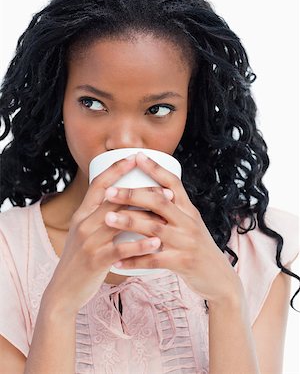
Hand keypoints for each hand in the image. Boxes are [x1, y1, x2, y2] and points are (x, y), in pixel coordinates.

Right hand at [44, 155, 168, 314]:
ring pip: (120, 221)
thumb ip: (98, 216)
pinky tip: (156, 242)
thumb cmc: (80, 259)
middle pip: (115, 199)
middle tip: (165, 189)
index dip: (117, 169)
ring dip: (146, 215)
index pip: (99, 183)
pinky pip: (121, 250)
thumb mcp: (83, 232)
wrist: (62, 291)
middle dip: (142, 191)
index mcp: (82, 213)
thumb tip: (121, 199)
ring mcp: (89, 242)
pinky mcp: (95, 261)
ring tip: (167, 211)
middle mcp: (84, 223)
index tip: (135, 157)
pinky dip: (140, 245)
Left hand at [104, 152, 242, 303]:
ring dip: (129, 222)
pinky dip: (134, 260)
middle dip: (132, 194)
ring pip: (154, 228)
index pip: (173, 182)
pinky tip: (117, 261)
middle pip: (159, 201)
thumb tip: (150, 192)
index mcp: (188, 209)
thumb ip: (173, 210)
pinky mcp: (182, 263)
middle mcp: (188, 222)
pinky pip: (154, 260)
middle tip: (109, 191)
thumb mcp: (191, 224)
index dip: (155, 168)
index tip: (137, 156)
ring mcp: (186, 242)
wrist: (220, 279)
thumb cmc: (199, 248)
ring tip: (107, 219)